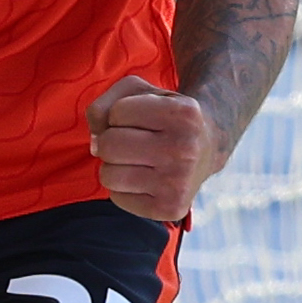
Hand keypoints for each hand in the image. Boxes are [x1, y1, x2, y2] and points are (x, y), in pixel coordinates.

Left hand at [87, 75, 217, 223]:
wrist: (207, 147)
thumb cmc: (164, 116)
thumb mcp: (139, 93)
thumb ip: (105, 104)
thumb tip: (94, 144)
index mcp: (184, 114)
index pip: (117, 112)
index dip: (121, 114)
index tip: (142, 118)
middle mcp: (185, 150)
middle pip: (109, 145)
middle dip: (112, 140)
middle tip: (133, 141)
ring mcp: (179, 183)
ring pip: (108, 175)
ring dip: (113, 166)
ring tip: (136, 160)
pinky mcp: (170, 209)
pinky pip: (117, 198)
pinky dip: (122, 188)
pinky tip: (143, 178)